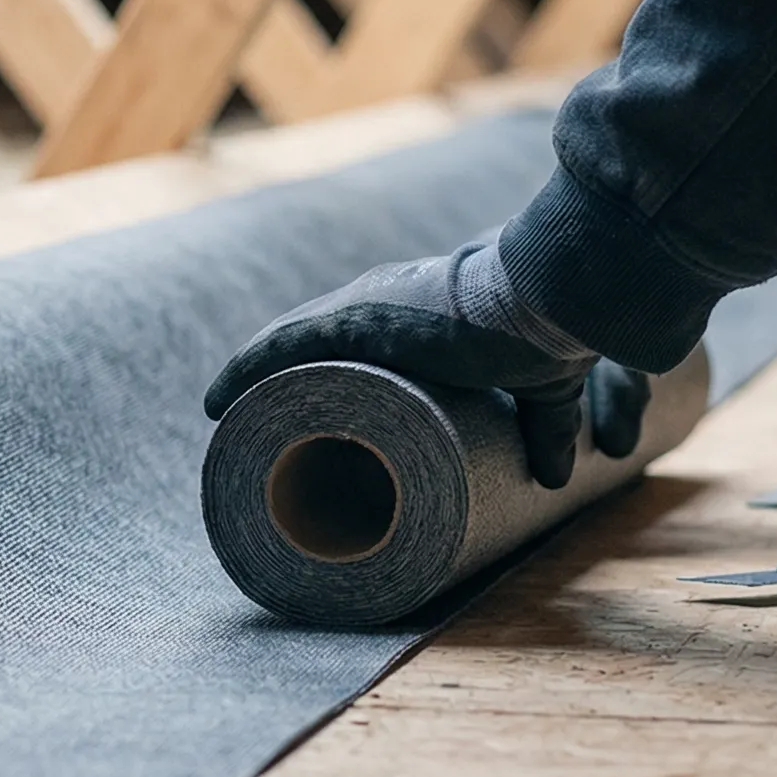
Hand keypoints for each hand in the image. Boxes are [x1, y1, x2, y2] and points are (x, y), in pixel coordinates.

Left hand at [203, 233, 652, 489]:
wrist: (550, 299)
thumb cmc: (550, 333)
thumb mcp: (545, 386)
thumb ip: (547, 425)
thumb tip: (560, 477)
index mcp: (427, 311)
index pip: (362, 341)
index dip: (338, 373)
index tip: (319, 407)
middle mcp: (385, 302)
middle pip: (314, 342)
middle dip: (290, 381)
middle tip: (265, 419)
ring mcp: (365, 310)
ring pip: (288, 349)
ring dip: (258, 383)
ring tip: (232, 415)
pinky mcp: (352, 323)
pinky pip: (277, 350)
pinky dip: (243, 375)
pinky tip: (215, 402)